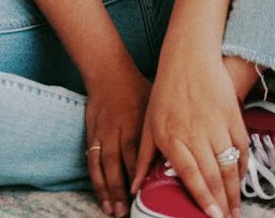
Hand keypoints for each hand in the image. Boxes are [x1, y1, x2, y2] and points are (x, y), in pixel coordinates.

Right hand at [85, 60, 151, 217]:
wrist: (108, 72)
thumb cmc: (137, 87)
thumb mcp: (154, 105)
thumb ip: (163, 129)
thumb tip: (183, 149)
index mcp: (136, 127)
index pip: (141, 159)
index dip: (144, 180)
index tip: (150, 198)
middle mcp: (119, 134)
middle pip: (122, 167)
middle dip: (124, 192)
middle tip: (128, 214)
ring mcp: (103, 136)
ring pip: (105, 168)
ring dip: (108, 191)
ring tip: (113, 211)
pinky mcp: (92, 135)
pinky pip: (92, 162)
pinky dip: (96, 180)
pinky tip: (101, 195)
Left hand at [132, 47, 248, 217]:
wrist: (189, 55)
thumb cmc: (165, 89)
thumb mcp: (149, 123)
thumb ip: (143, 157)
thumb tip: (135, 187)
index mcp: (173, 138)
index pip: (192, 176)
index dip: (203, 199)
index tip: (212, 217)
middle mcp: (196, 134)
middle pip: (214, 176)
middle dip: (223, 203)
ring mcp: (217, 124)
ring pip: (229, 165)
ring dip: (235, 190)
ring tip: (236, 208)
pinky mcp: (232, 114)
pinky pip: (242, 146)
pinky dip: (243, 165)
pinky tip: (240, 178)